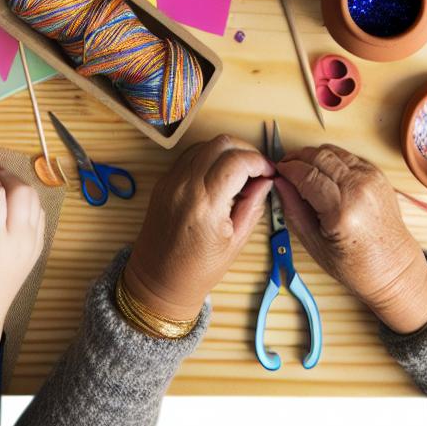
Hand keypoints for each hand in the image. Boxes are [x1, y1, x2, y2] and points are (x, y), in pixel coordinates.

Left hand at [122, 135, 274, 321]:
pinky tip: (219, 175)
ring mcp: (171, 181)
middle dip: (245, 150)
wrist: (157, 283)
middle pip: (221, 142)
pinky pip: (190, 156)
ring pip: (205, 144)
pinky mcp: (163, 182)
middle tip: (257, 168)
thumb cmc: (197, 270)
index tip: (269, 172)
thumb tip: (265, 181)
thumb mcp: (236, 242)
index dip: (259, 161)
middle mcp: (185, 186)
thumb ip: (253, 205)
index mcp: (206, 204)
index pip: (238, 161)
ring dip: (226, 151)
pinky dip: (209, 157)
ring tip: (239, 172)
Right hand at [275, 145, 426, 333]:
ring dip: (314, 156)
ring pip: (333, 151)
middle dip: (297, 158)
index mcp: (341, 210)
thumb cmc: (355, 265)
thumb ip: (293, 209)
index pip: (306, 174)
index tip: (277, 171)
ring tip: (302, 170)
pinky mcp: (378, 175)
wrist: (393, 268)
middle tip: (286, 168)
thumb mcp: (314, 244)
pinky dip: (332, 160)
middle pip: (319, 156)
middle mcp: (359, 189)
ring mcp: (371, 179)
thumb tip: (279, 183)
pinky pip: (348, 157)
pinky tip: (324, 174)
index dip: (287, 169)